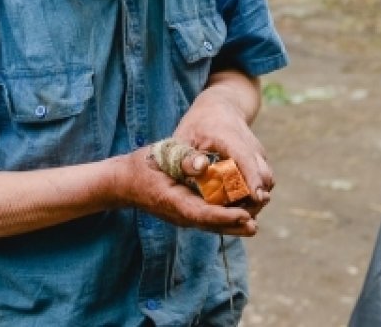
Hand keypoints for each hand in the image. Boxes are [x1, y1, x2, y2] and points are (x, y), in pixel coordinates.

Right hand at [111, 147, 257, 236]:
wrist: (125, 181)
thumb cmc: (144, 164)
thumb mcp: (161, 155)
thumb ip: (183, 159)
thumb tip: (201, 163)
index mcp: (173, 200)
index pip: (202, 213)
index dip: (224, 216)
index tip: (244, 215)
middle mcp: (179, 214)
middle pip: (210, 224)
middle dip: (233, 225)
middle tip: (254, 224)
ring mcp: (182, 216)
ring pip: (210, 224)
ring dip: (231, 225)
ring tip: (253, 225)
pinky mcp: (185, 212)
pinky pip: (207, 219)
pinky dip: (223, 219)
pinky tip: (240, 215)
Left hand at [173, 79, 273, 217]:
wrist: (222, 106)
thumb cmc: (199, 123)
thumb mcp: (185, 135)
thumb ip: (186, 155)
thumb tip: (199, 168)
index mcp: (230, 138)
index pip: (247, 159)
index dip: (253, 179)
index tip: (256, 198)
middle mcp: (250, 146)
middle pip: (264, 176)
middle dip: (256, 199)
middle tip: (238, 217)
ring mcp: (258, 154)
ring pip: (267, 181)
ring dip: (256, 199)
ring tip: (236, 213)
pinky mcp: (260, 161)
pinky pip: (263, 181)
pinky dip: (255, 194)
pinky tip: (238, 204)